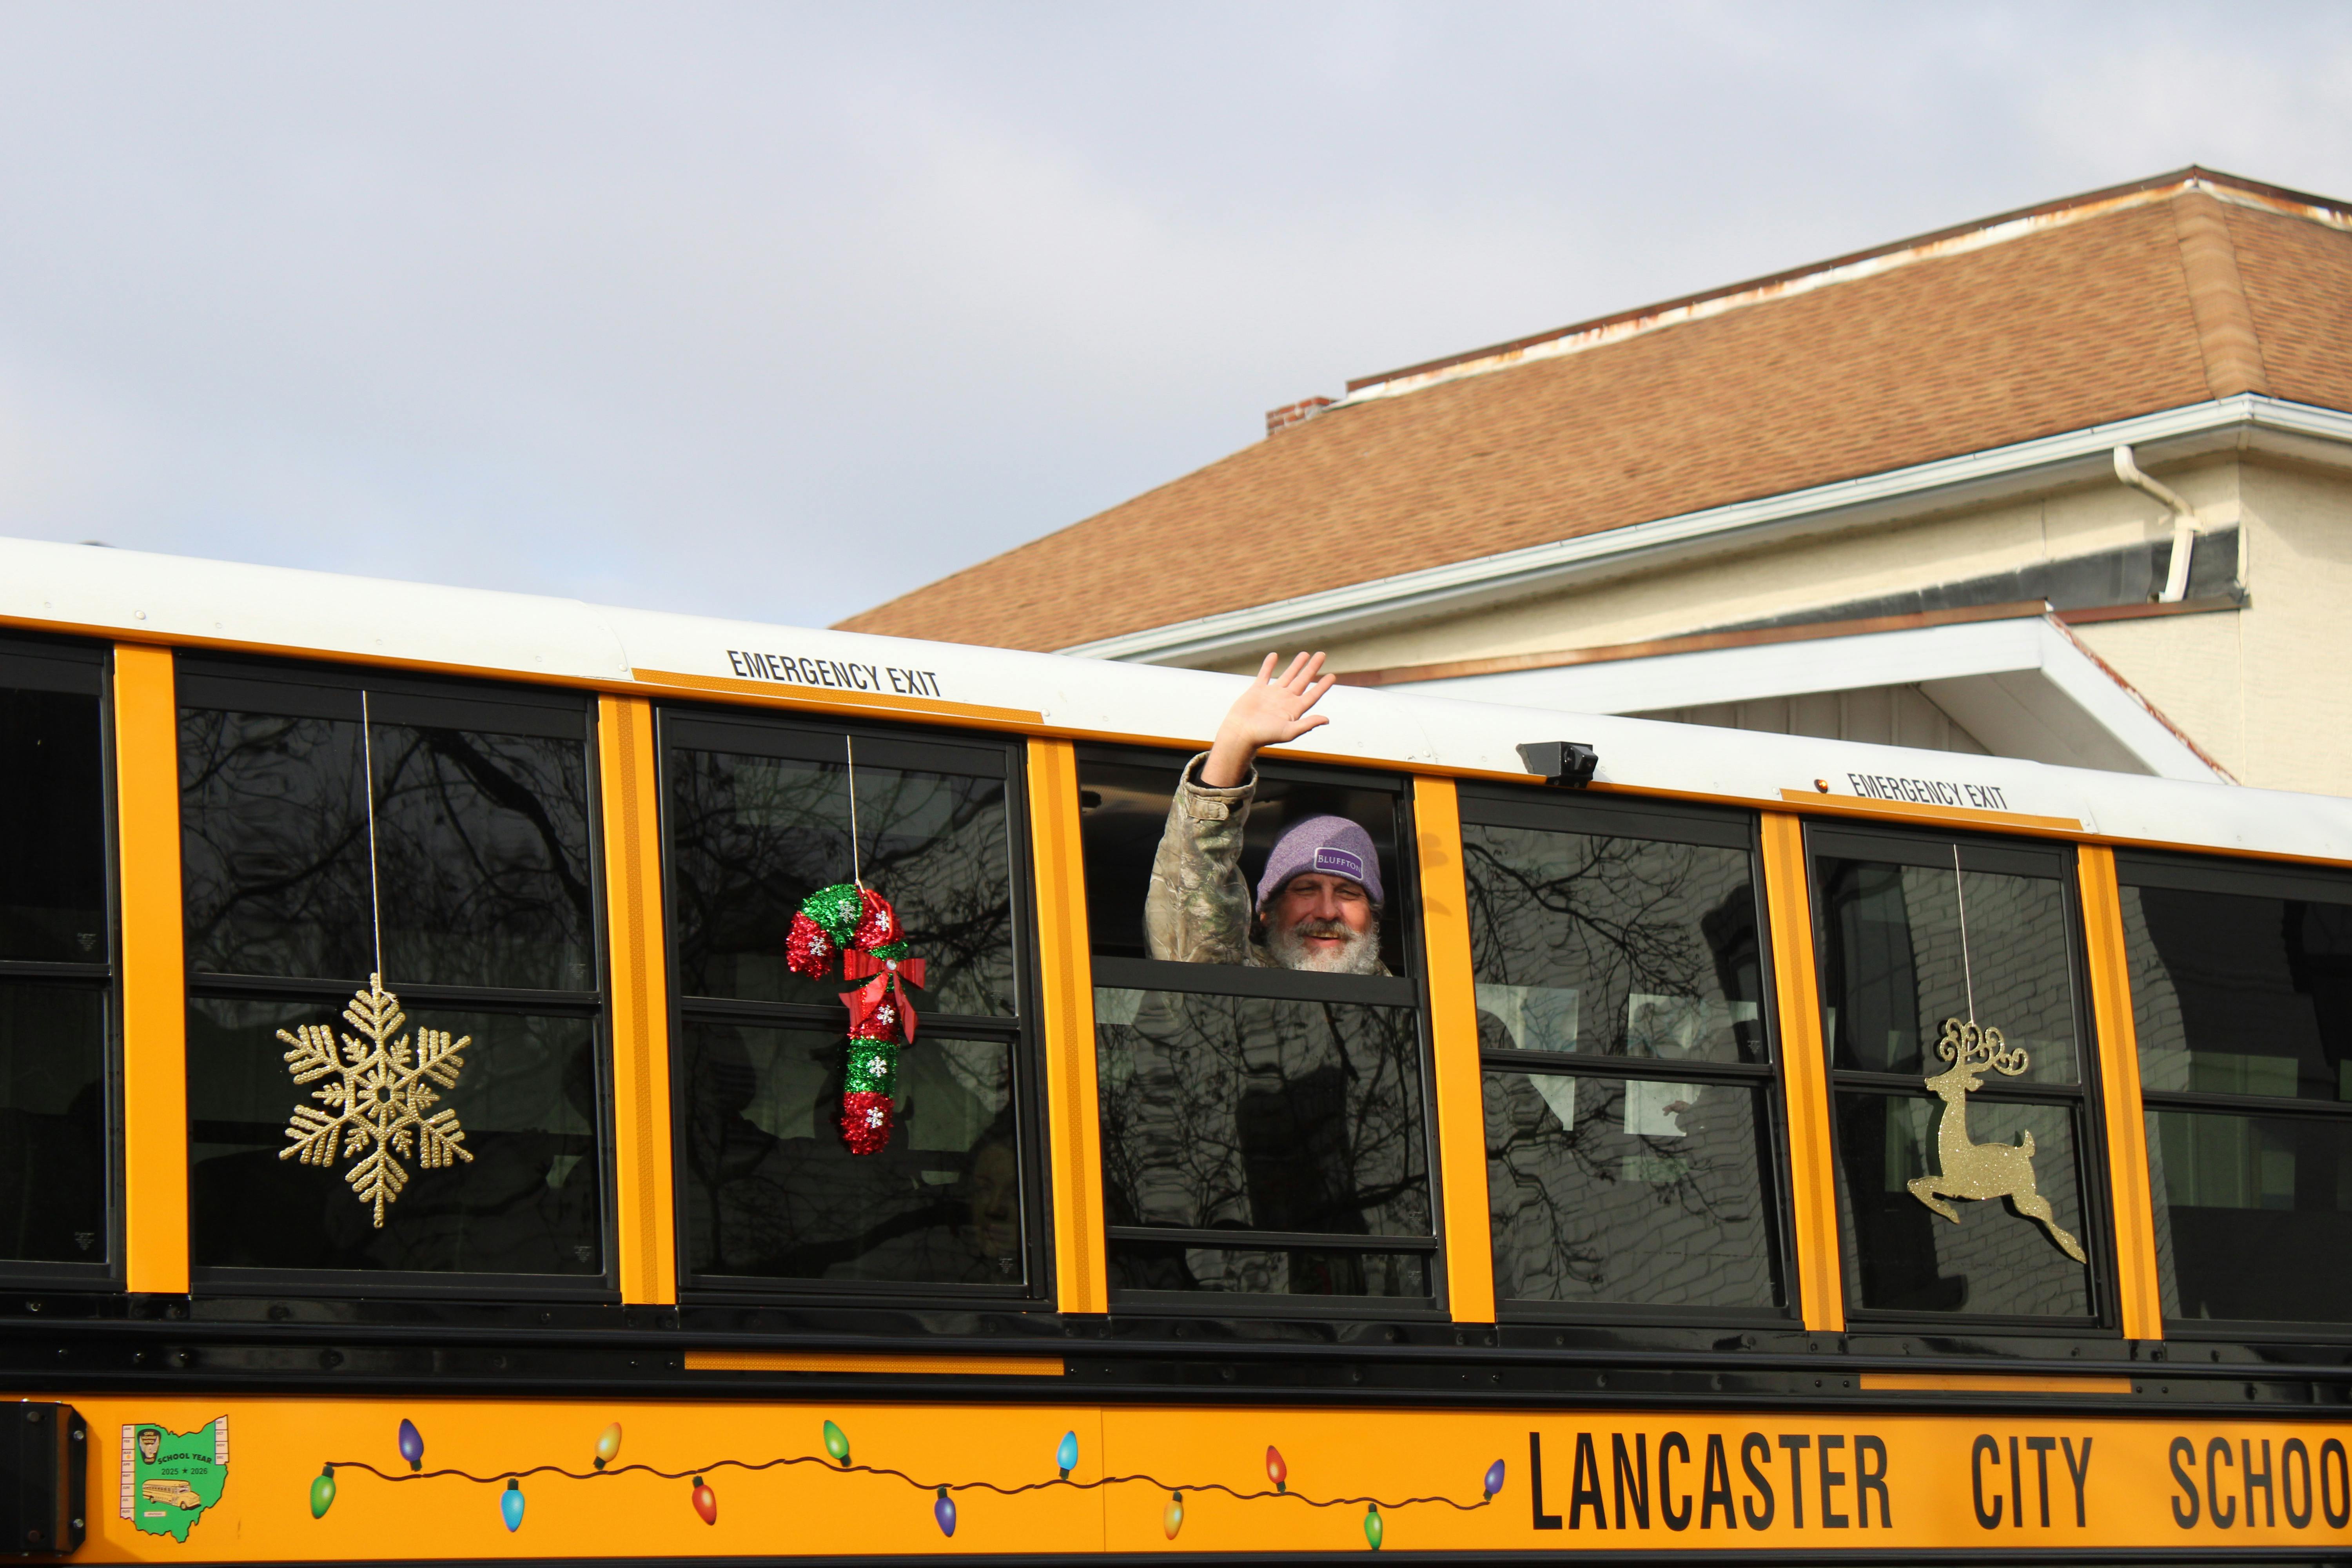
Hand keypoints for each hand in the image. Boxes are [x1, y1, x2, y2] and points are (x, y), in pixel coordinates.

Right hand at [1201, 652, 1334, 786]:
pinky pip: (1265, 674)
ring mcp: (1271, 694)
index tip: (1332, 676)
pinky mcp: (1257, 690)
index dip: (1322, 686)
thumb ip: (1307, 724)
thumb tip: (1327, 719)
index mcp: (1294, 710)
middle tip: (1322, 655)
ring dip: (1296, 665)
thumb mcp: (1289, 732)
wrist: (1240, 733)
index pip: (1312, 695)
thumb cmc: (1263, 736)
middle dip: (1312, 668)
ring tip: (1305, 654)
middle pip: (1302, 681)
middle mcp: (1285, 700)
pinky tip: (1274, 655)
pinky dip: (1269, 665)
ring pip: (1287, 675)